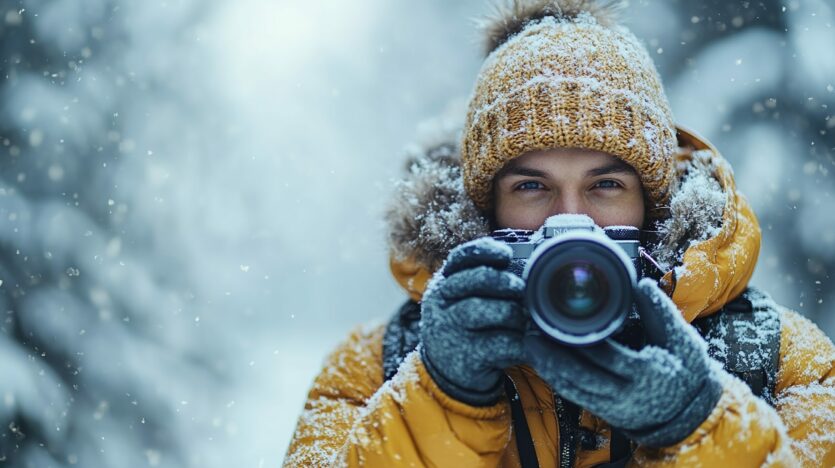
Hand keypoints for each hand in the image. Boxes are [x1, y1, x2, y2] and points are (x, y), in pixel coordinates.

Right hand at [420, 237, 527, 405]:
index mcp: (443, 284)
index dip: (486, 251)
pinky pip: (501, 343)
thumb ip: (483, 280)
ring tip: (522, 319)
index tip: (506, 255)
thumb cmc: (464, 327)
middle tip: (519, 288)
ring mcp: (452, 331)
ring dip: (513, 312)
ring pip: (487, 310)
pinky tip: (525, 342)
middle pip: (476, 279)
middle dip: (504, 281)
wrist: (446, 372)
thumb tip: (527, 263)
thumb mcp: (461, 299)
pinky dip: (519, 341)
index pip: (461, 257)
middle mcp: (442, 304)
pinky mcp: (468, 357)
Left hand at [524, 278, 722, 446]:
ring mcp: (614, 406)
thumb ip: (660, 312)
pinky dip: (557, 380)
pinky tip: (543, 364)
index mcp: (645, 372)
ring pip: (573, 389)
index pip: (605, 355)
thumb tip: (641, 284)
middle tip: (530, 334)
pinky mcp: (605, 412)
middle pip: (581, 375)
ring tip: (530, 345)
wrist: (692, 412)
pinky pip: (575, 396)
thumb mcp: (682, 339)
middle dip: (552, 356)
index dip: (578, 340)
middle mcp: (626, 393)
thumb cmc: (687, 370)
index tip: (557, 321)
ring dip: (549, 368)